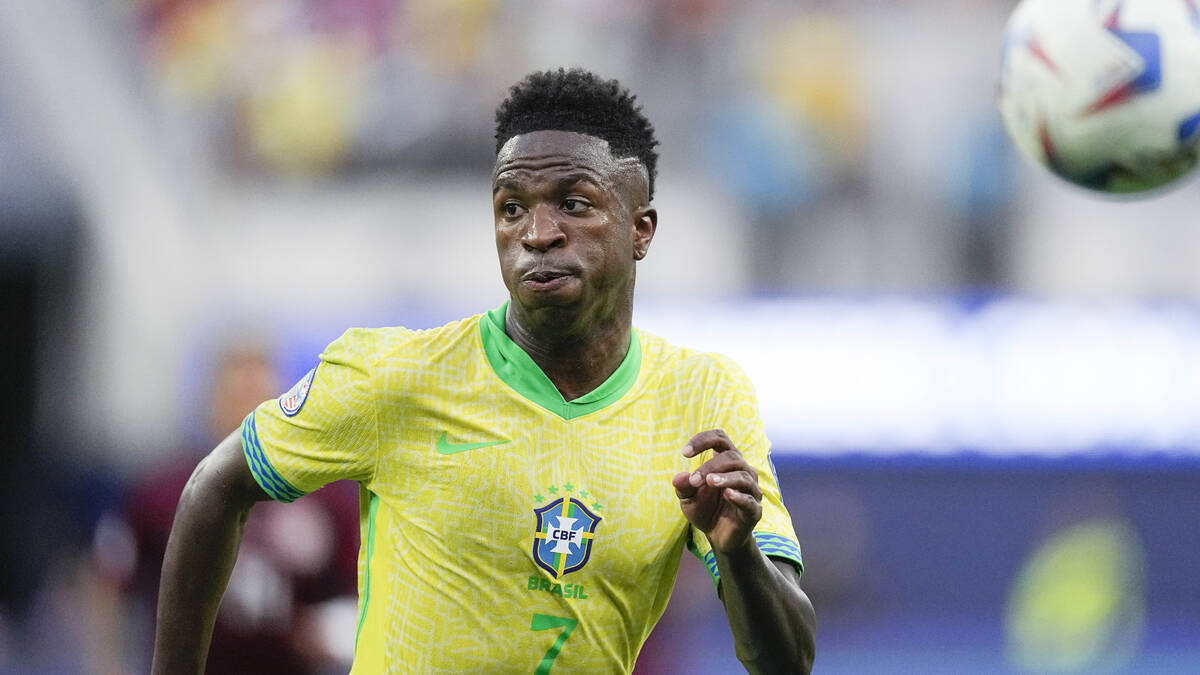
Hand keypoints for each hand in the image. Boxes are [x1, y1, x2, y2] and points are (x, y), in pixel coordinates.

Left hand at [672, 429, 761, 554]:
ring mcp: (751, 490)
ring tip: (709, 481)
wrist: (718, 537)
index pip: (720, 439)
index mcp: (726, 462)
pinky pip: (750, 500)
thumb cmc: (705, 509)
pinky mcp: (754, 510)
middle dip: (710, 466)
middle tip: (694, 480)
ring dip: (725, 477)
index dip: (703, 440)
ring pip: (743, 475)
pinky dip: (739, 496)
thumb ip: (683, 487)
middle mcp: (742, 471)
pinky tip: (727, 494)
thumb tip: (678, 477)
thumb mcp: (688, 498)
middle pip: (732, 457)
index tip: (684, 453)